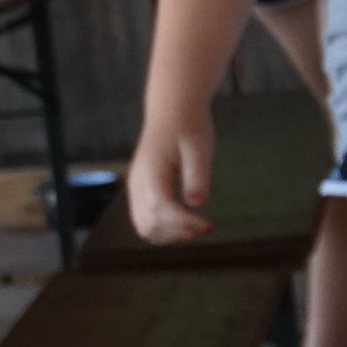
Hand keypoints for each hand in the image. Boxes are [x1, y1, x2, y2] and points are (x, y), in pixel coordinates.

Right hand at [126, 106, 214, 242]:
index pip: (160, 207)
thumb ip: (198, 175)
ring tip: (197, 228)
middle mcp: (138, 183)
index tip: (209, 225)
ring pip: (144, 227)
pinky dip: (165, 229)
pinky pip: (145, 220)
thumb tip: (197, 203)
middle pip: (148, 223)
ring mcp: (137, 188)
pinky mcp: (142, 191)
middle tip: (206, 227)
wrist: (172, 111)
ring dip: (171, 235)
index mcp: (150, 171)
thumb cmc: (188, 127)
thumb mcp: (200, 148)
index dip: (184, 222)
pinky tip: (187, 223)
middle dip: (178, 232)